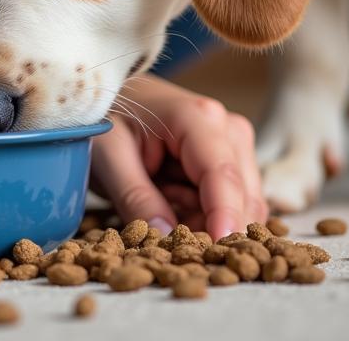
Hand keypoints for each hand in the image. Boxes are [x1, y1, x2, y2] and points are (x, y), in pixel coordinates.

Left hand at [89, 73, 267, 239]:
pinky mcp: (231, 159)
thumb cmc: (108, 117)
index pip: (223, 176)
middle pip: (240, 196)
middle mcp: (227, 128)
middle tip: (159, 223)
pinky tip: (172, 197)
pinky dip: (203, 214)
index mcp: (198, 118)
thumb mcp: (108, 156)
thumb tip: (165, 236)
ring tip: (159, 197)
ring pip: (240, 205)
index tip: (216, 252)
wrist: (115, 96)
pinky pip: (231, 203)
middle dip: (207, 225)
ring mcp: (233, 144)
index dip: (224, 217)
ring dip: (203, 219)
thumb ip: (135, 197)